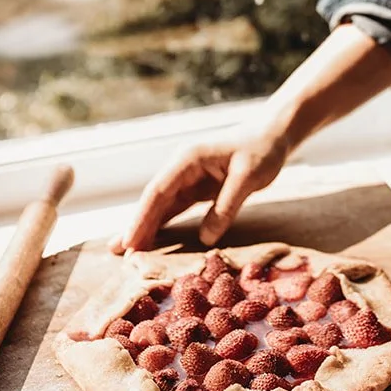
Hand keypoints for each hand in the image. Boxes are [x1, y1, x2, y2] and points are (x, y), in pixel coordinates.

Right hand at [111, 130, 288, 251]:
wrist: (272, 137)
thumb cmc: (261, 151)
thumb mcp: (248, 177)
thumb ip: (226, 206)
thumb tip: (206, 239)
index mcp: (188, 159)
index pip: (158, 191)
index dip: (142, 217)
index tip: (130, 241)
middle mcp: (182, 168)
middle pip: (154, 200)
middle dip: (136, 226)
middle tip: (119, 254)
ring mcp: (188, 179)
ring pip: (161, 206)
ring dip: (145, 228)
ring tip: (126, 252)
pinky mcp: (197, 189)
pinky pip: (174, 209)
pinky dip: (162, 225)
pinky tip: (151, 241)